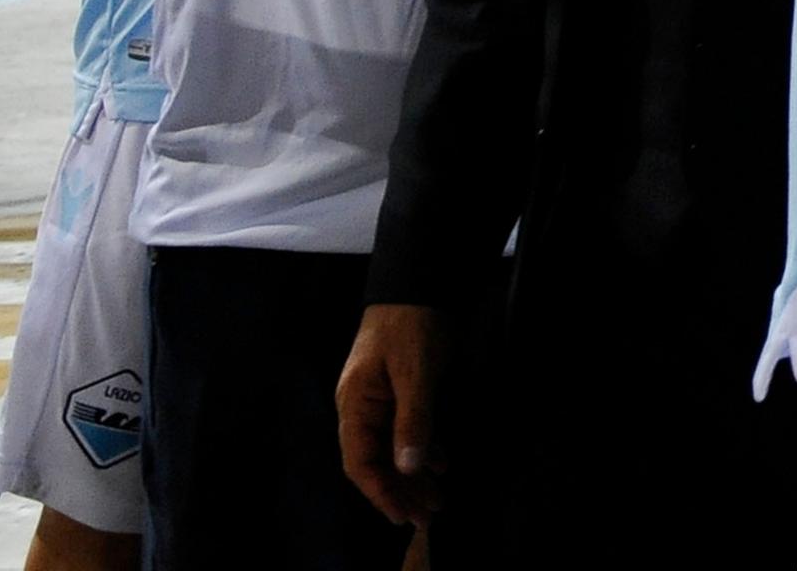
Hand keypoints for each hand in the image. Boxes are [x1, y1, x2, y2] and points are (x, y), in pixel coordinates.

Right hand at [334, 302, 447, 526]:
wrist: (421, 282)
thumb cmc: (412, 323)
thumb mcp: (416, 372)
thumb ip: (413, 420)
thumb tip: (409, 467)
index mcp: (355, 404)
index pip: (360, 462)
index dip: (381, 491)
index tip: (402, 514)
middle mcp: (361, 407)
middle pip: (376, 460)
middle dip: (401, 490)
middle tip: (427, 514)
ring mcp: (380, 400)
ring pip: (394, 448)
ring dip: (414, 474)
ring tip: (438, 498)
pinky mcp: (400, 392)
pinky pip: (408, 430)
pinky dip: (424, 448)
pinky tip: (441, 463)